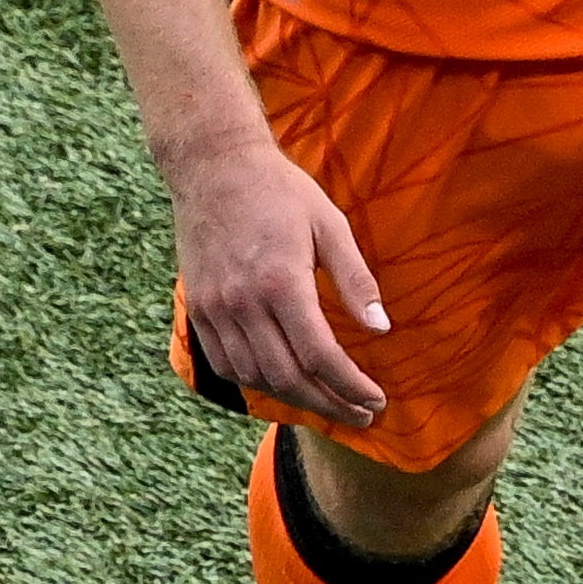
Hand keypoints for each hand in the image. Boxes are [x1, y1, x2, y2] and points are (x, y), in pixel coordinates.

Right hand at [167, 133, 390, 428]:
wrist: (214, 167)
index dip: (351, 386)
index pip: (320, 356)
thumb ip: (356, 280)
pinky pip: (226, 364)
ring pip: (255, 378)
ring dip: (295, 400)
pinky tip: (283, 385)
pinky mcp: (199, 309)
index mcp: (281, 283)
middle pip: (288, 378)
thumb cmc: (280, 192)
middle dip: (329, 405)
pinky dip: (257, 383)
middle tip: (360, 416)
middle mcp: (243, 303)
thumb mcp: (330, 225)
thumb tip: (382, 328)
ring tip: (328, 403)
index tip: (376, 400)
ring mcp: (215, 309)